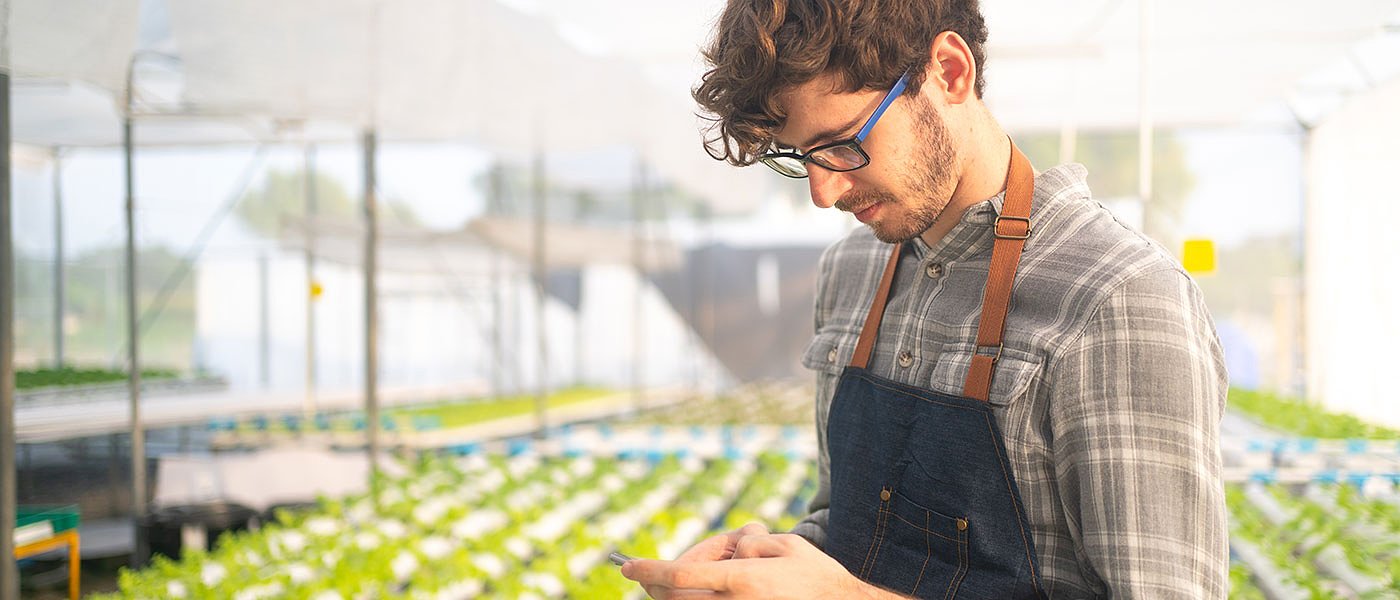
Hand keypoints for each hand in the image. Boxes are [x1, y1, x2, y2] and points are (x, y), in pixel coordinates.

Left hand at [622, 532, 881, 599]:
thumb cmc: (818, 577)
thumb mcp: (787, 546)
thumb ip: (751, 543)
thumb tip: (730, 550)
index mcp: (744, 580)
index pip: (681, 576)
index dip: (650, 569)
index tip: (627, 566)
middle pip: (677, 599)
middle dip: (658, 585)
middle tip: (649, 573)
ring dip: (683, 594)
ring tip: (705, 574)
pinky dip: (699, 599)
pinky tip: (708, 588)